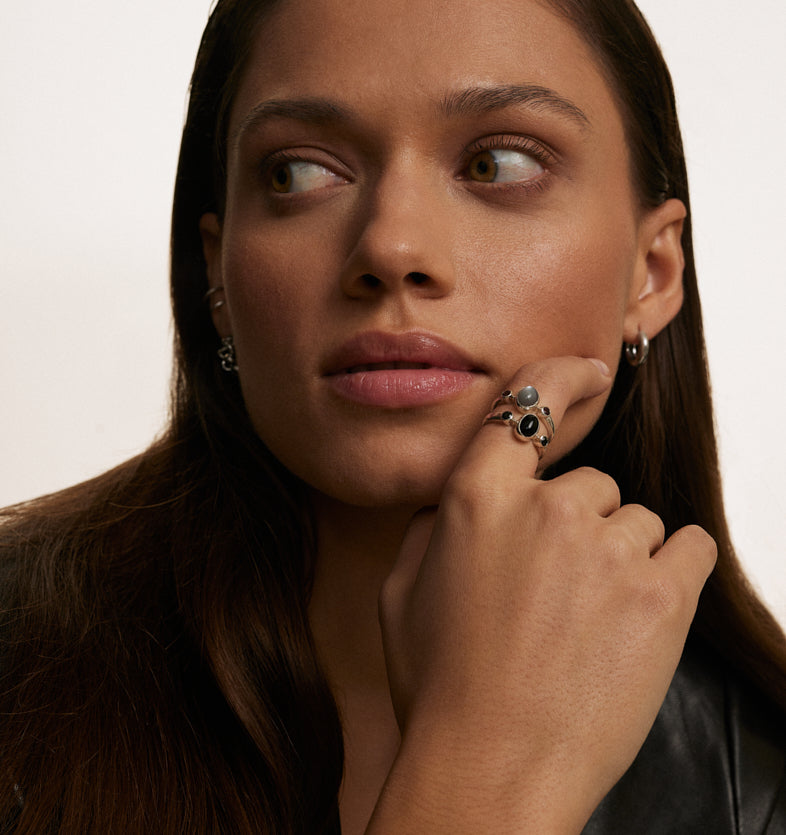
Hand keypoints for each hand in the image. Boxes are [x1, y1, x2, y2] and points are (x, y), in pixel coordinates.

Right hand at [370, 357, 716, 832]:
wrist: (492, 769)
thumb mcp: (401, 596)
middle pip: (588, 483)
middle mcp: (545, 509)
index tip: (587, 369)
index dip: (561, 376)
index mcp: (476, 499)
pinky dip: (667, 571)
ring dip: (618, 556)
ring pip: (635, 521)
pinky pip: (684, 546)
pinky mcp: (660, 593)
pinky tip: (636, 612)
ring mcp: (607, 547)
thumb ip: (431, 530)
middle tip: (554, 592)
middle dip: (577, 525)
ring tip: (588, 621)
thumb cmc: (441, 687)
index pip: (526, 404)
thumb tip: (456, 506)